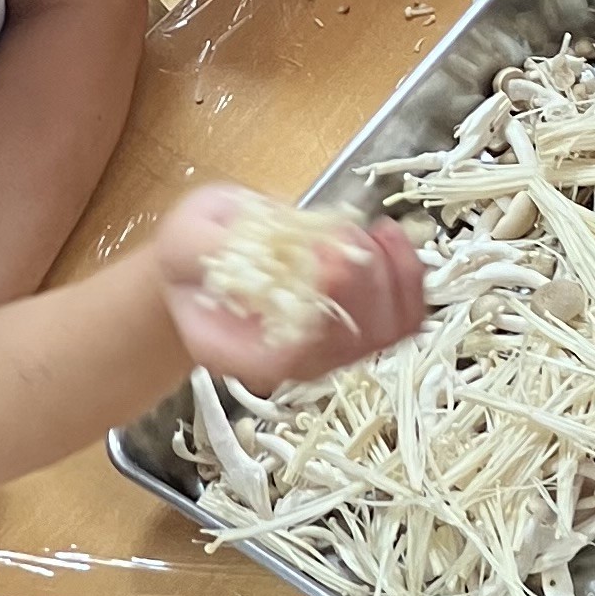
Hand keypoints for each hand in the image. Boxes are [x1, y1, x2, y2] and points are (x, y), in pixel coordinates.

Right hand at [156, 184, 428, 388]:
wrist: (213, 257)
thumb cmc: (196, 251)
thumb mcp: (185, 235)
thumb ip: (211, 246)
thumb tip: (249, 252)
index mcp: (236, 353)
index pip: (290, 357)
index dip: (320, 315)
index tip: (330, 259)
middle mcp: (287, 363)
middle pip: (349, 345)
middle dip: (362, 283)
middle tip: (347, 234)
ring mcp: (328, 350)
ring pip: (385, 334)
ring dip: (391, 276)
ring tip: (372, 232)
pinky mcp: (357, 328)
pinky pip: (401, 320)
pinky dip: (408, 278)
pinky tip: (390, 241)